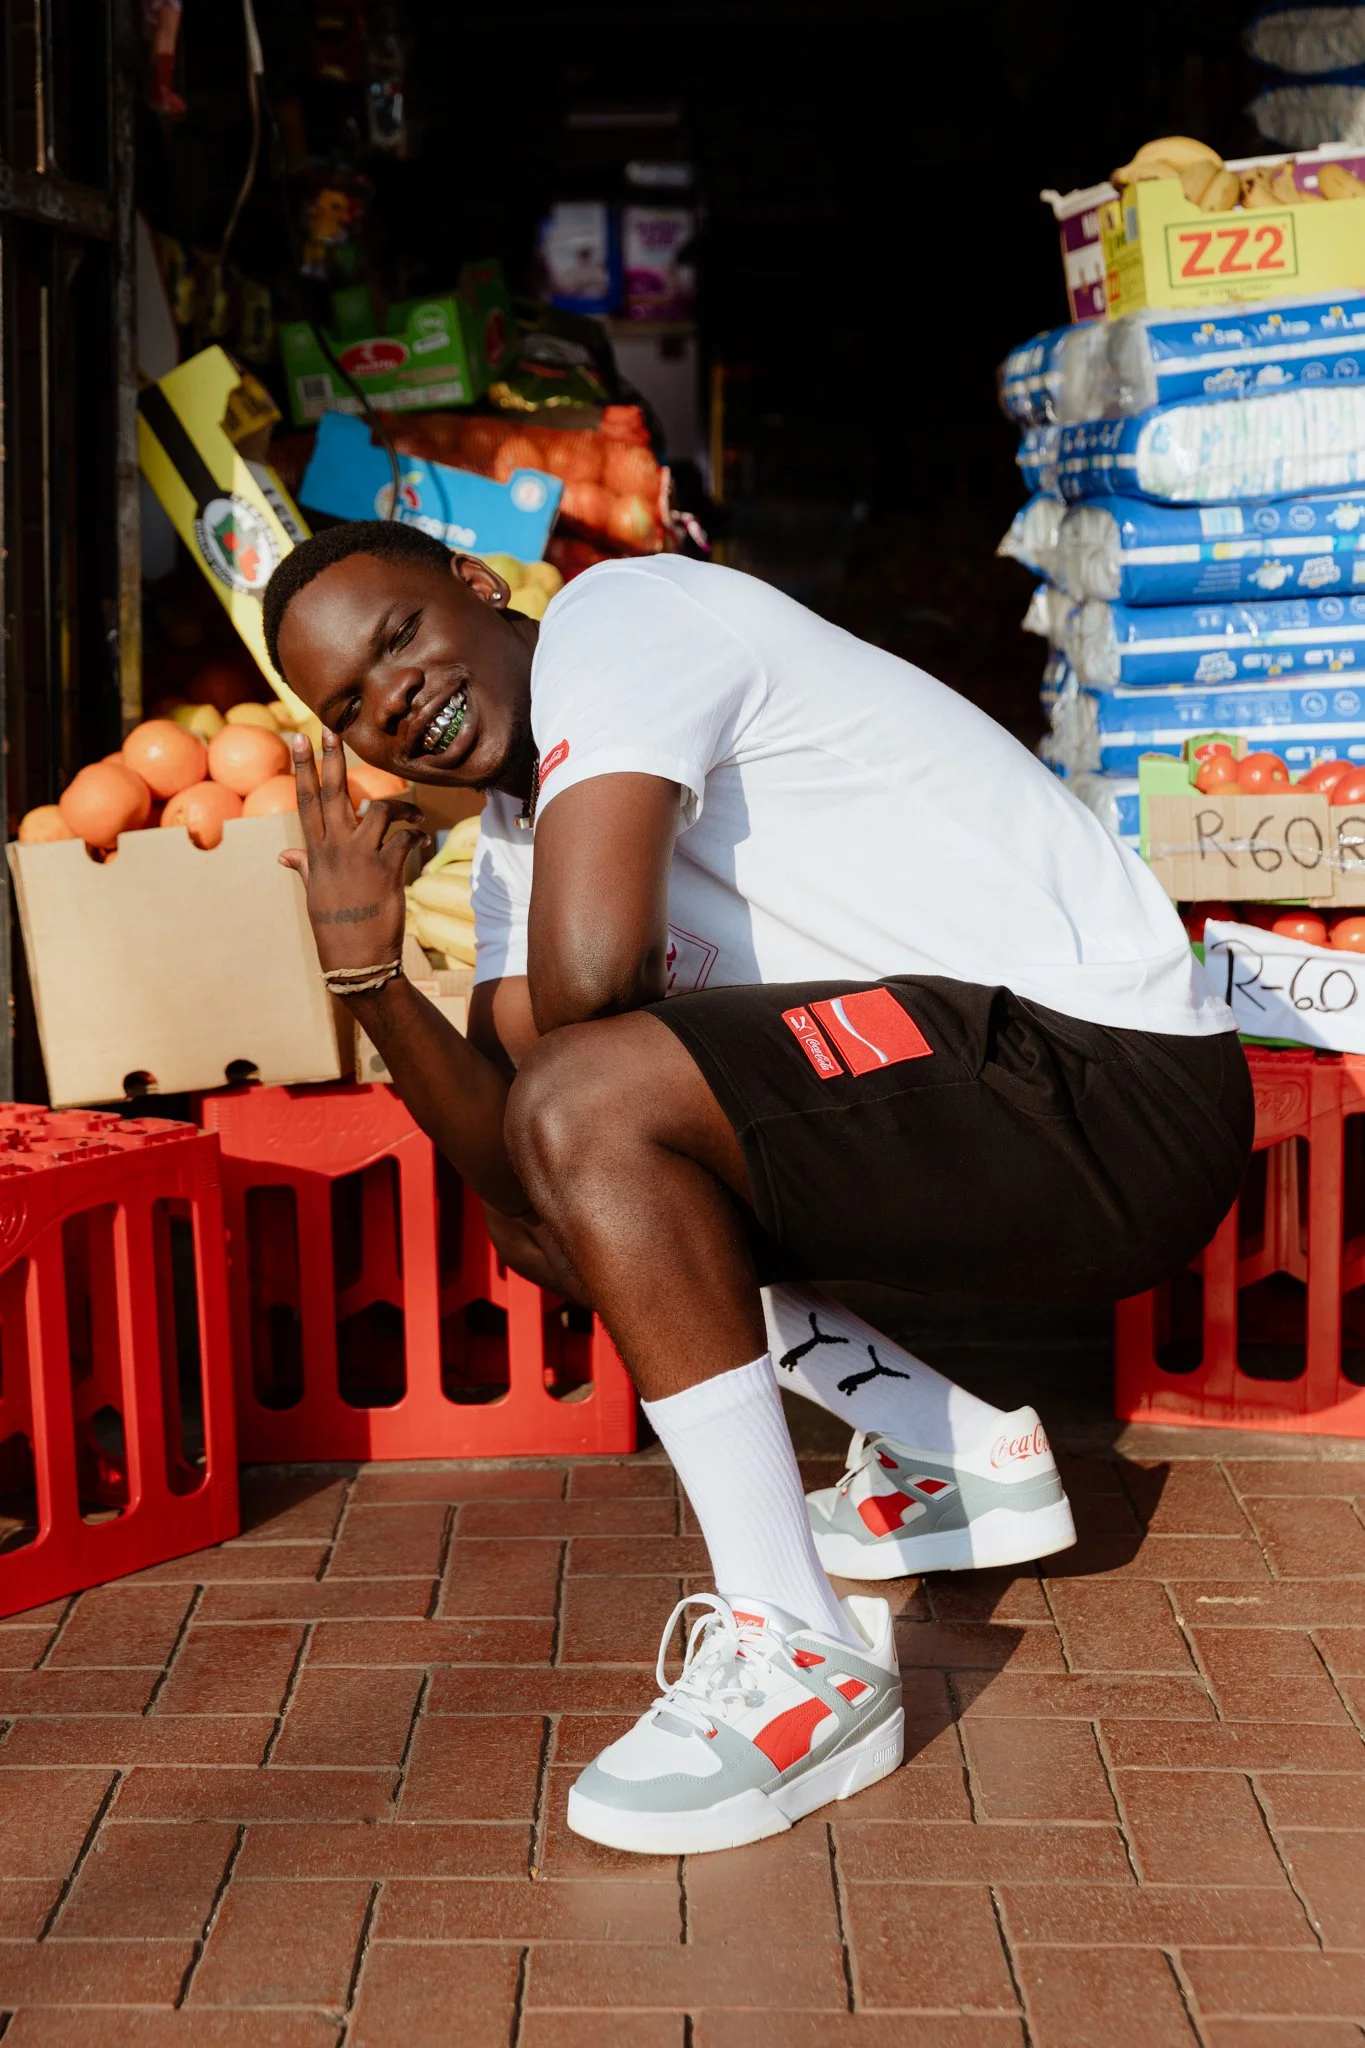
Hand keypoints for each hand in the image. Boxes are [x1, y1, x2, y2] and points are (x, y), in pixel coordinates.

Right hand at [278, 731, 428, 975]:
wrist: (356, 960)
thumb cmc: (336, 927)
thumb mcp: (314, 894)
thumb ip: (304, 867)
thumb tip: (283, 856)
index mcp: (315, 852)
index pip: (305, 801)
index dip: (303, 768)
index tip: (300, 739)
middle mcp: (334, 849)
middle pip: (332, 793)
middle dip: (331, 758)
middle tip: (329, 728)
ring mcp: (360, 857)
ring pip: (379, 810)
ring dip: (401, 806)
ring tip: (413, 813)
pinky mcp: (387, 869)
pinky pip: (405, 837)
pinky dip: (415, 833)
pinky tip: (420, 838)